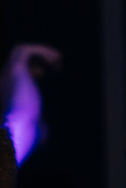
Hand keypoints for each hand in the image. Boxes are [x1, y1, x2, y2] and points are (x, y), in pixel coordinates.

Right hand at [0, 45, 60, 163]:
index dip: (36, 69)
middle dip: (39, 58)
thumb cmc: (26, 137)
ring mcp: (7, 74)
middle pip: (20, 60)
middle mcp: (5, 81)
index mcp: (8, 93)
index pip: (20, 73)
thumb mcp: (33, 131)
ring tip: (58, 60)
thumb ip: (37, 127)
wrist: (18, 133)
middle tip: (57, 66)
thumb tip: (45, 132)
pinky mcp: (15, 70)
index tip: (52, 73)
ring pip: (21, 51)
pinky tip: (55, 59)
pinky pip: (26, 50)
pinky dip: (41, 50)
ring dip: (41, 51)